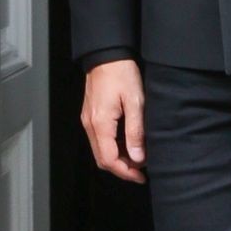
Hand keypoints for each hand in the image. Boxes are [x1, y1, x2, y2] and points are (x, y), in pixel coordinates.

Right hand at [82, 59, 146, 183]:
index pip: (109, 160)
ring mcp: (88, 120)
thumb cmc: (122, 74)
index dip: (126, 172)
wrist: (107, 55)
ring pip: (100, 150)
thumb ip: (135, 131)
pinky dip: (113, 147)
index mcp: (100, 124)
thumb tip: (137, 157)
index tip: (141, 176)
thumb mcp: (136, 102)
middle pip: (102, 159)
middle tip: (141, 171)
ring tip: (137, 158)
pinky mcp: (91, 115)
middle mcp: (90, 125)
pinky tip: (128, 144)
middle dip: (121, 169)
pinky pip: (99, 139)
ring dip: (118, 158)